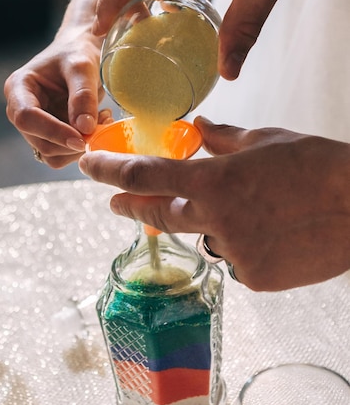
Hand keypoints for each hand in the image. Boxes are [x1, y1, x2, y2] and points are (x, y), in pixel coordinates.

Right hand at [4, 27, 112, 167]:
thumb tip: (85, 129)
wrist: (82, 52)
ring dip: (79, 147)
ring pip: (52, 154)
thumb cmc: (77, 52)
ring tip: (102, 121)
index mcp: (18, 88)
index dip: (53, 131)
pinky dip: (81, 148)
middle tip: (102, 123)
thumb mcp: (82, 66)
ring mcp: (35, 125)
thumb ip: (83, 95)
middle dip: (72, 141)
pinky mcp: (50, 135)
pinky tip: (96, 126)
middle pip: (40, 142)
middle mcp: (20, 110)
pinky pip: (63, 153)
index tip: (81, 137)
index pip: (26, 118)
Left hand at [79, 117, 349, 290]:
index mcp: (215, 179)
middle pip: (157, 215)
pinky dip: (238, 242)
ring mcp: (233, 252)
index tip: (88, 165)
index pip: (145, 175)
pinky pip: (231, 258)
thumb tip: (199, 126)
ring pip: (202, 236)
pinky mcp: (253, 278)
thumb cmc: (316, 165)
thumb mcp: (266, 140)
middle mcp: (215, 219)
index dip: (110, 171)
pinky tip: (267, 230)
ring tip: (245, 206)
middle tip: (115, 202)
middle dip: (131, 207)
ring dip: (207, 221)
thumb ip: (223, 137)